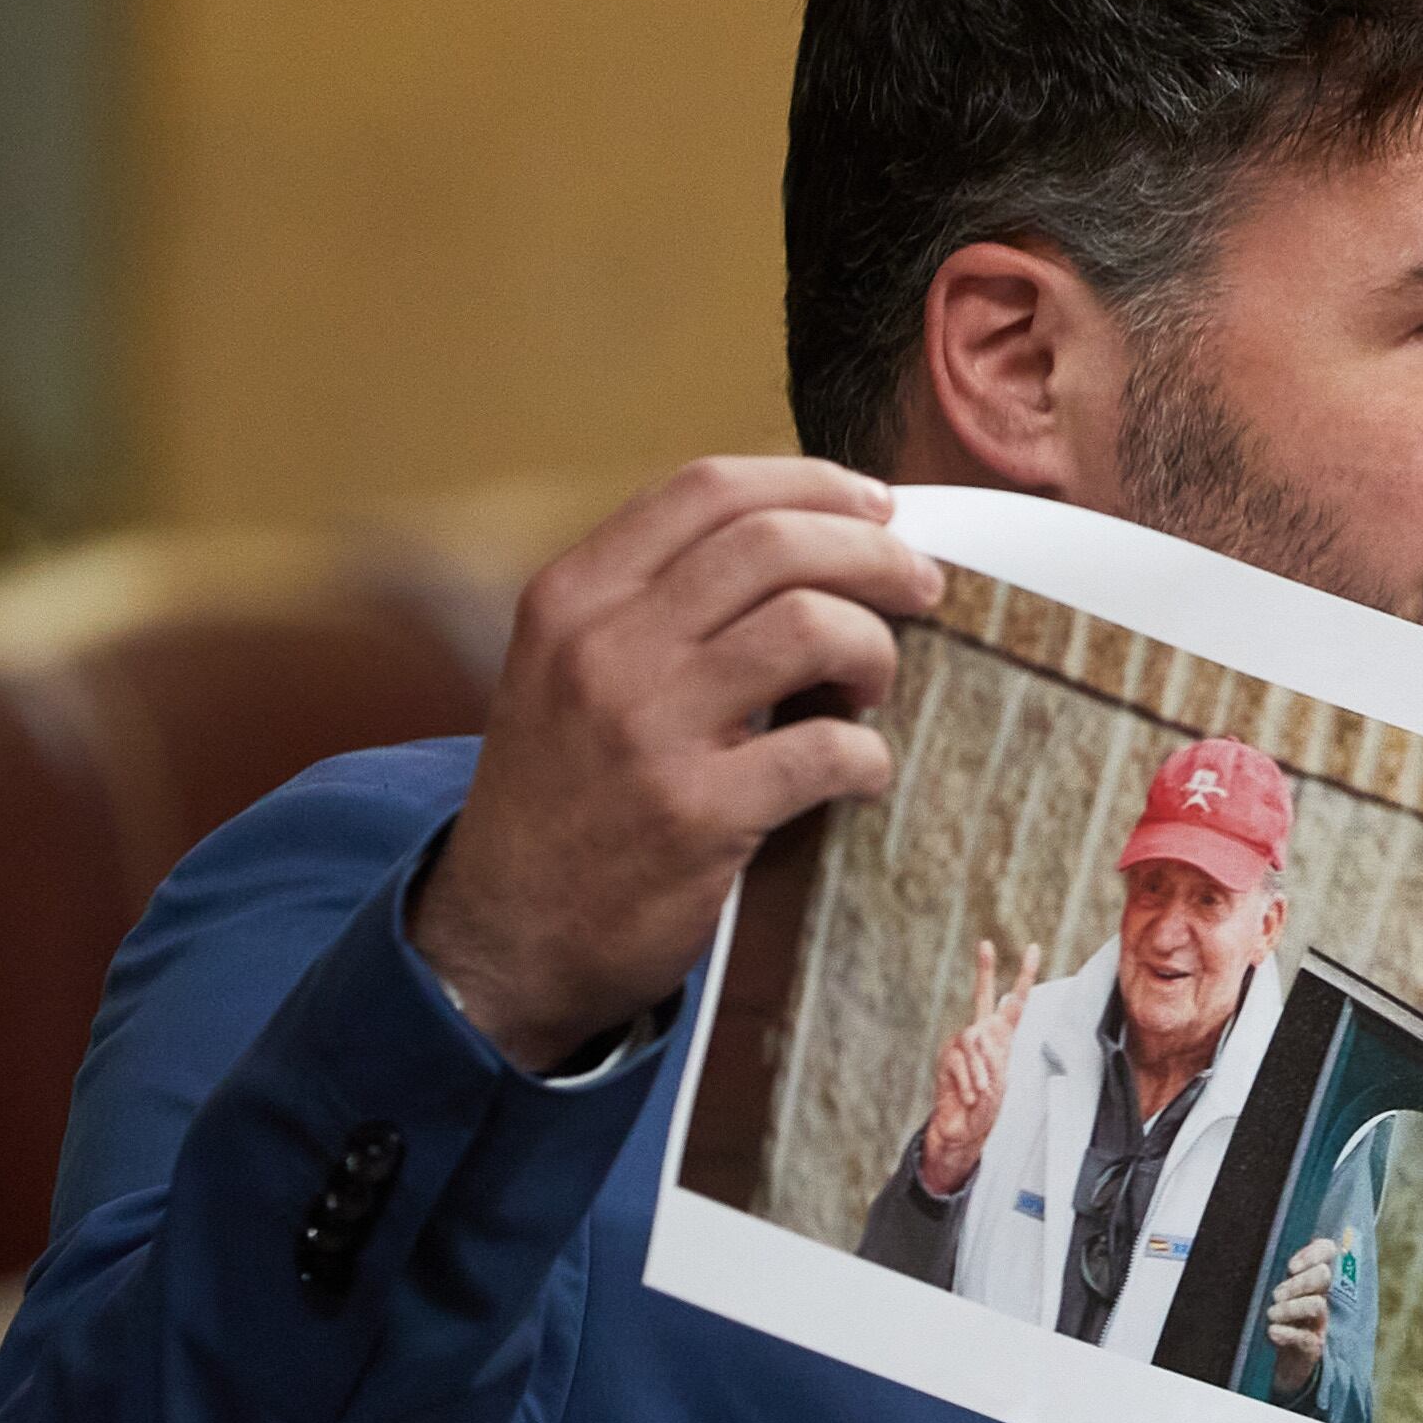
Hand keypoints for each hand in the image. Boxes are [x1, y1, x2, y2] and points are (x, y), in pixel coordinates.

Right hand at [410, 457, 944, 1070]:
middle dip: (874, 553)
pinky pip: (827, 750)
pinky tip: (862, 772)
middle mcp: (602, 648)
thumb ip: (658, 604)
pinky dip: (869, 757)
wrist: (502, 938)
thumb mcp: (568, 671)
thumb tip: (805, 542)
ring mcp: (647, 730)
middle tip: (919, 585)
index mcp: (573, 597)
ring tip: (874, 686)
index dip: (812, 484)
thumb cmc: (563, 797)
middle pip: (774, 542)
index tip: (874, 505)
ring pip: (811, 626)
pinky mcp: (696, 814)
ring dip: (875, 648)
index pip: (708, 489)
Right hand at [916, 937, 1038, 1198]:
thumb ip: (992, 1056)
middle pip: (982, 997)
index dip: (1024, 976)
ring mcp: (961, 1043)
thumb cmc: (986, 1106)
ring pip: (974, 1041)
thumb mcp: (1000, 1080)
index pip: (1015, 1002)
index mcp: (1001, 1037)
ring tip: (983, 1093)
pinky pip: (961, 1061)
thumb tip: (976, 1037)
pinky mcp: (947, 1056)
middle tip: (985, 944)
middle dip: (984, 970)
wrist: (963, 1129)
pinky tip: (971, 1095)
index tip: (1033, 948)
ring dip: (982, 1071)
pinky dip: (969, 1080)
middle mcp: (980, 1034)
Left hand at [1263, 1227, 1351, 1398]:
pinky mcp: (1313, 1348)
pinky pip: (1306, 1339)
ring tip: (1272, 1315)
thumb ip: (1282, 1274)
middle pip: (1324, 1277)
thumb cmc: (1282, 1323)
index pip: (1328, 1251)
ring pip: (1317, 1306)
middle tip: (1278, 1295)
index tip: (1291, 1266)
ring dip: (1291, 1308)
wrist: (1287, 1366)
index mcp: (1314, 1281)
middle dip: (1299, 1282)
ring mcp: (1320, 1324)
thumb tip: (1265, 1245)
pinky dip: (1287, 1334)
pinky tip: (1272, 1332)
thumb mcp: (1282, 1295)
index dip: (1313, 1253)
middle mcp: (1322, 1298)